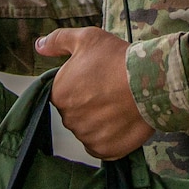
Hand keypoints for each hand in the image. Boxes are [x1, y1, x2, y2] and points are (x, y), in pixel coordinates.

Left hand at [33, 27, 151, 159]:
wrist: (149, 81)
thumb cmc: (117, 59)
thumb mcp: (86, 38)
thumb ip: (58, 41)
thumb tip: (39, 46)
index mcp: (59, 94)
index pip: (65, 95)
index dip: (82, 87)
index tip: (98, 80)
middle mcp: (68, 118)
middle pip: (77, 114)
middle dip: (90, 105)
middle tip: (110, 92)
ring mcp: (86, 135)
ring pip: (89, 130)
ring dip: (100, 122)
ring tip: (119, 106)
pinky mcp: (105, 149)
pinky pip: (101, 147)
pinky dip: (109, 138)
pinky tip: (120, 123)